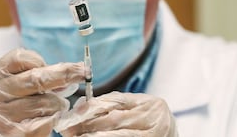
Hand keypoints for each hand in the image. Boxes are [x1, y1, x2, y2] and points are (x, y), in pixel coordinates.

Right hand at [0, 48, 84, 136]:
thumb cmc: (2, 101)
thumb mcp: (6, 81)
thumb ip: (29, 73)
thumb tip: (66, 77)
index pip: (21, 58)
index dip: (42, 60)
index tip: (60, 63)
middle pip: (37, 78)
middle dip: (65, 73)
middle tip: (83, 71)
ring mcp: (4, 115)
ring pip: (46, 102)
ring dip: (59, 103)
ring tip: (56, 104)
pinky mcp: (15, 134)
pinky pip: (46, 121)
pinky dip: (53, 118)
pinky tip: (48, 117)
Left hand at [56, 91, 177, 136]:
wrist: (169, 136)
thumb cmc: (150, 123)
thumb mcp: (136, 110)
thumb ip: (114, 106)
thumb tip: (81, 107)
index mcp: (149, 104)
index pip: (114, 102)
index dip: (90, 107)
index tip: (71, 113)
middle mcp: (153, 117)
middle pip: (113, 119)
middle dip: (87, 123)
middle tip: (67, 127)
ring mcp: (153, 134)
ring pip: (116, 134)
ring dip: (93, 135)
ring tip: (75, 136)